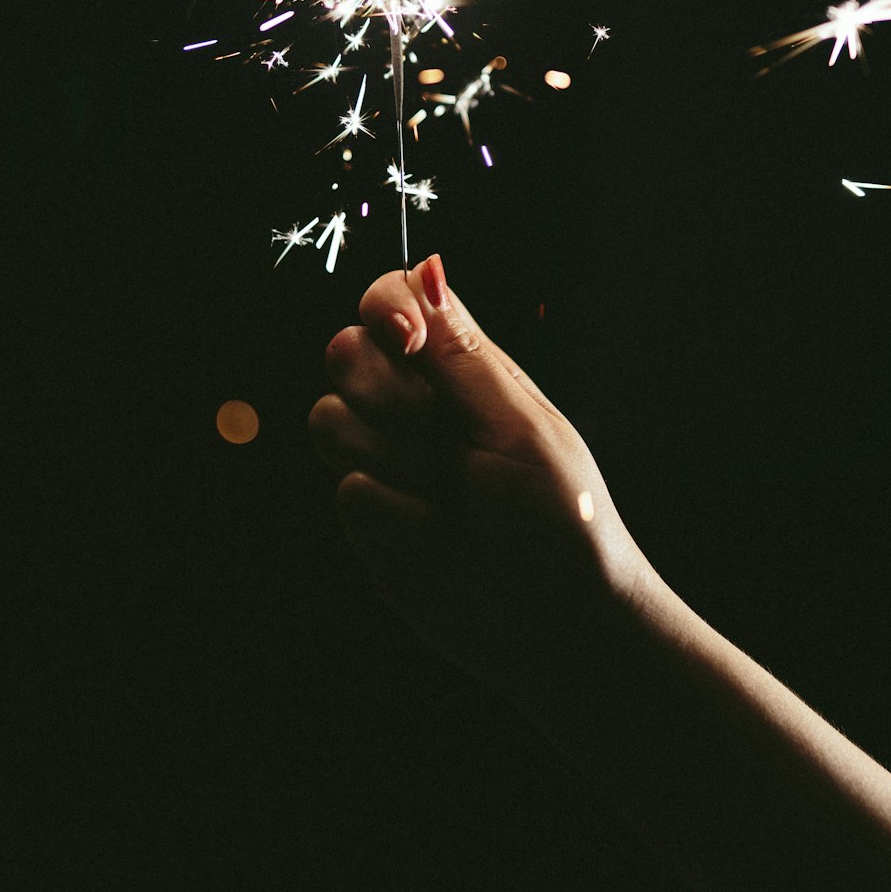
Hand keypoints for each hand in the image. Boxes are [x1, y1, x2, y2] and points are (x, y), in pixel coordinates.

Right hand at [309, 254, 655, 706]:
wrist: (557, 624)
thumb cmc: (561, 516)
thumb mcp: (517, 424)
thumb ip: (459, 353)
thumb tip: (429, 266)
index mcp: (464, 368)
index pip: (394, 299)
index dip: (383, 307)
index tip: (407, 343)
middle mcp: (419, 404)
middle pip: (345, 353)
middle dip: (386, 397)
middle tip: (446, 444)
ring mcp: (391, 459)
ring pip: (330, 420)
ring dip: (395, 461)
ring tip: (450, 500)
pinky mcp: (373, 516)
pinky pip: (347, 491)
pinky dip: (394, 516)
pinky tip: (437, 538)